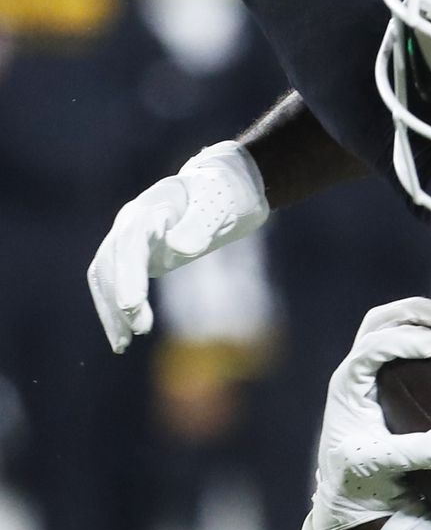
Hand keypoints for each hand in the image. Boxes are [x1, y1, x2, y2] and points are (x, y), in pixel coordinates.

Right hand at [87, 141, 268, 352]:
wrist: (227, 185)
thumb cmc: (227, 193)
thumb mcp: (222, 206)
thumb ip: (201, 225)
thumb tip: (179, 248)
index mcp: (155, 204)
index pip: (132, 241)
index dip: (129, 274)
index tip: (132, 306)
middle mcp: (133, 220)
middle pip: (113, 259)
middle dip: (121, 296)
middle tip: (139, 330)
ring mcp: (130, 237)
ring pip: (105, 274)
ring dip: (110, 308)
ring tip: (123, 344)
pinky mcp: (135, 254)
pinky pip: (114, 282)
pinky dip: (113, 308)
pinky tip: (123, 335)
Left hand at [302, 297, 430, 529]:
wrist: (355, 491)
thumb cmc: (358, 478)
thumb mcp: (376, 468)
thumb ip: (407, 455)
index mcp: (349, 384)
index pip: (372, 346)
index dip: (404, 340)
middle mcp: (360, 367)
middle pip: (382, 320)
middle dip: (419, 312)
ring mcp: (375, 366)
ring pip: (395, 319)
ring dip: (429, 312)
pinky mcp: (394, 371)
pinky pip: (411, 334)